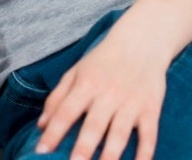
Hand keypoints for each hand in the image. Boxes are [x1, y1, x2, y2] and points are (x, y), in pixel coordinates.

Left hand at [35, 33, 166, 159]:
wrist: (141, 42)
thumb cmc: (103, 60)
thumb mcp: (76, 72)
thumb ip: (57, 98)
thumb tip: (41, 125)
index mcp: (86, 85)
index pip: (66, 111)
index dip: (53, 132)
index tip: (41, 150)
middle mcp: (108, 94)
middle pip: (93, 126)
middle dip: (83, 148)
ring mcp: (131, 103)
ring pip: (119, 134)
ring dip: (110, 155)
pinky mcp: (150, 109)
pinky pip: (149, 135)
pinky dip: (145, 154)